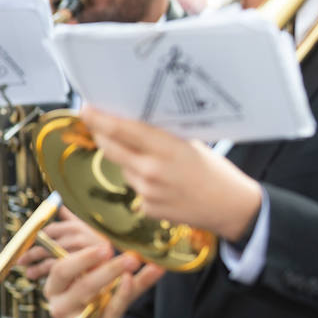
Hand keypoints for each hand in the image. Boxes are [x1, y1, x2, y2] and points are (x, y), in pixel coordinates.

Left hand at [20, 208, 107, 280]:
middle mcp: (77, 236)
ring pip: (49, 256)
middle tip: (22, 260)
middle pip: (46, 243)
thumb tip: (59, 203)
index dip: (37, 238)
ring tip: (29, 272)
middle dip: (32, 253)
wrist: (122, 264)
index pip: (50, 229)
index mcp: (77, 225)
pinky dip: (43, 272)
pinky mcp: (79, 264)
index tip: (28, 244)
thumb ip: (72, 218)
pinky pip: (54, 267)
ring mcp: (78, 251)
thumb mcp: (90, 230)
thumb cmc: (102, 249)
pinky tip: (38, 276)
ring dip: (36, 265)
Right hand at [43, 244, 163, 317]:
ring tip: (133, 261)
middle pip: (73, 279)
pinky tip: (132, 280)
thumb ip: (113, 263)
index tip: (105, 246)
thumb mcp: (102, 283)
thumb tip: (136, 243)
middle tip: (116, 250)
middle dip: (94, 262)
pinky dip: (123, 294)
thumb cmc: (99, 305)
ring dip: (111, 274)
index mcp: (56, 288)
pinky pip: (111, 311)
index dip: (83, 256)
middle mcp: (60, 304)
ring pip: (89, 293)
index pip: (61, 268)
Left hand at [81, 105, 262, 241]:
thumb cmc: (216, 173)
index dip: (99, 119)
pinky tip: (163, 184)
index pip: (122, 130)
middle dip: (101, 134)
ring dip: (128, 160)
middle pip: (110, 148)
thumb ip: (162, 137)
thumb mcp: (192, 146)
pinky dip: (142, 183)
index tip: (87, 108)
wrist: (231, 208)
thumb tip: (134, 123)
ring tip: (153, 161)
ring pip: (123, 168)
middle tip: (98, 123)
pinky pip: (134, 188)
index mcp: (166, 149)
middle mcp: (152, 171)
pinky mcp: (147, 208)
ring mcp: (147, 192)